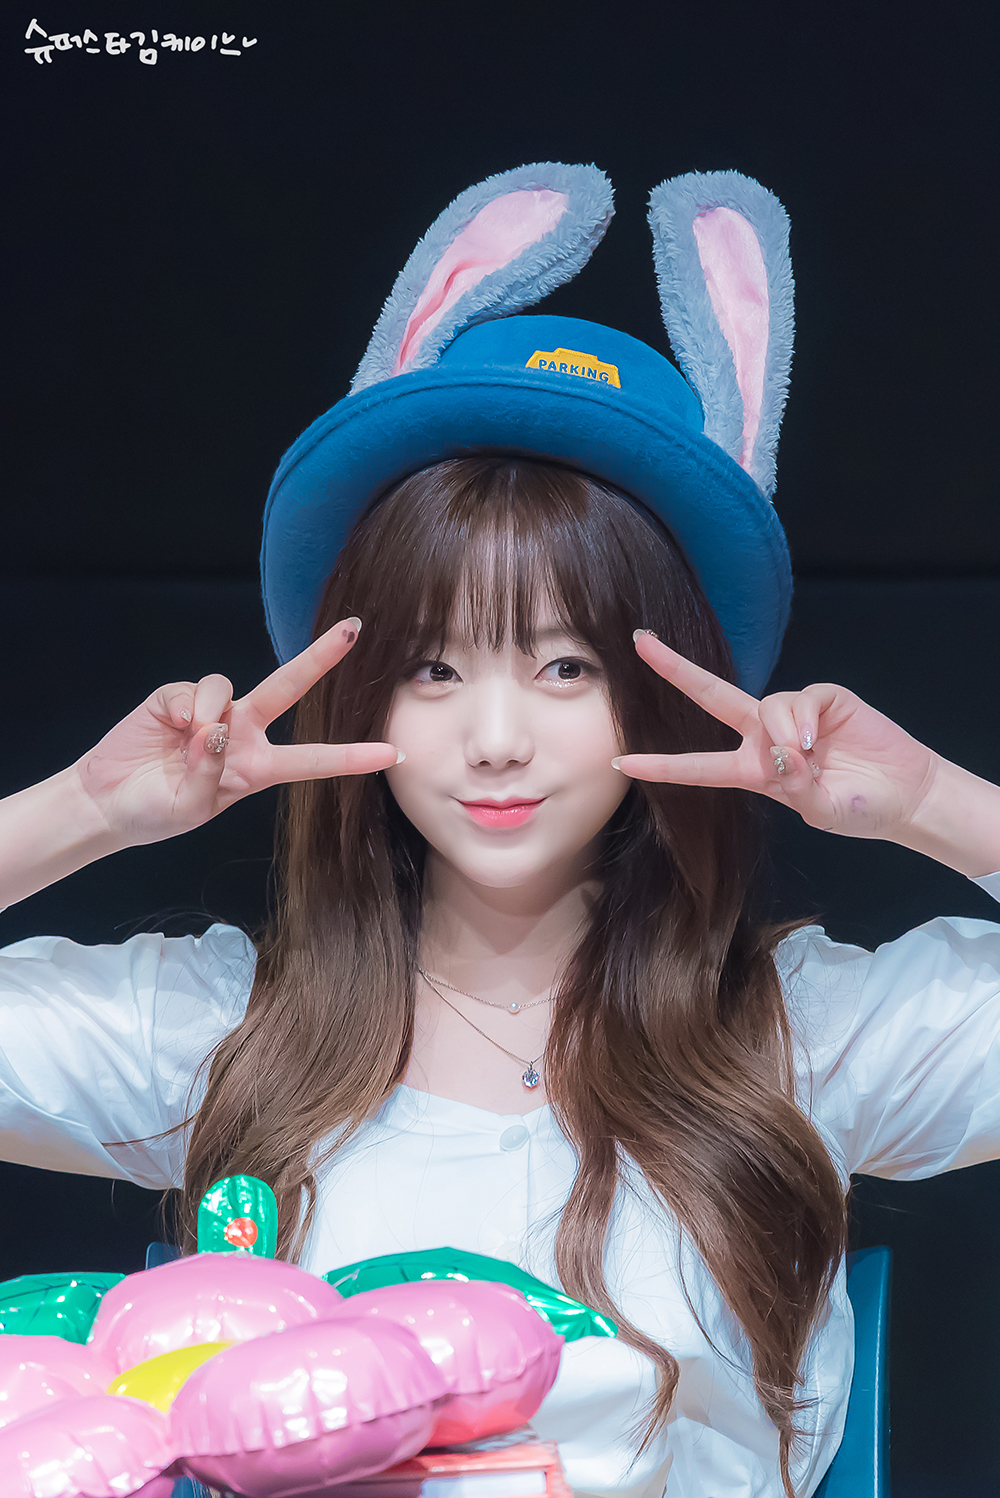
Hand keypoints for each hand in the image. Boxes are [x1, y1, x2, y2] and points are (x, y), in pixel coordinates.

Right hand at [72, 618, 399, 846]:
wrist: (106, 803)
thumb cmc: (155, 812)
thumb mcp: (190, 808)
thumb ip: (209, 772)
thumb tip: (214, 729)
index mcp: (257, 768)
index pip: (313, 761)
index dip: (352, 757)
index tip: (393, 752)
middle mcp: (242, 733)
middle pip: (289, 688)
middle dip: (320, 657)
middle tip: (354, 628)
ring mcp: (211, 711)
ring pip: (230, 689)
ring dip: (212, 714)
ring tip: (189, 742)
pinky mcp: (177, 698)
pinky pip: (194, 691)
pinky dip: (186, 708)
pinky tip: (173, 727)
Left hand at [614, 632, 939, 841]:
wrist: (906, 795)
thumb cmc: (858, 809)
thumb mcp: (819, 811)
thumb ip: (794, 787)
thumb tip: (783, 754)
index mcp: (753, 771)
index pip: (698, 766)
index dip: (661, 765)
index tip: (621, 760)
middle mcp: (764, 737)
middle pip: (711, 697)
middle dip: (676, 668)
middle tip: (640, 642)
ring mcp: (793, 715)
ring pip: (766, 704)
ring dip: (783, 731)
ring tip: (809, 756)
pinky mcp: (824, 698)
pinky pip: (800, 698)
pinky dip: (804, 720)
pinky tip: (818, 739)